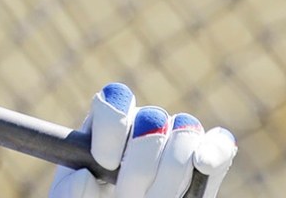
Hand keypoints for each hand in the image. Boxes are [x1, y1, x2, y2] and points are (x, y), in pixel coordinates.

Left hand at [48, 83, 236, 197]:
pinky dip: (213, 151)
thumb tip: (84, 176)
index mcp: (108, 121)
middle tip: (128, 195)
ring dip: (170, 175)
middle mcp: (145, 121)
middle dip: (140, 167)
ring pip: (183, 133)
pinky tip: (202, 164)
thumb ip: (70, 189)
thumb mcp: (76, 196)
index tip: (106, 164)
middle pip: (151, 119)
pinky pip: (219, 143)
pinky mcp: (210, 155)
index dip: (111, 129)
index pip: (114, 99)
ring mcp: (180, 135)